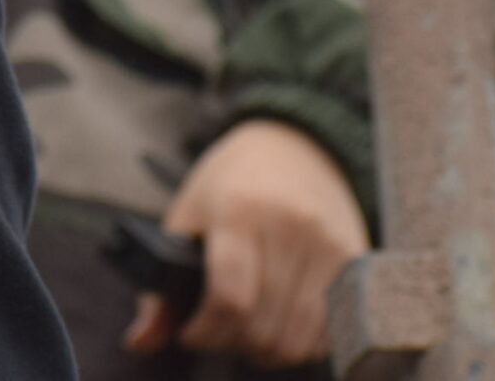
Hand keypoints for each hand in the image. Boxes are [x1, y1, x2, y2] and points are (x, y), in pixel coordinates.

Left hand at [123, 118, 367, 367]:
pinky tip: (281, 325)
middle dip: (231, 343)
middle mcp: (291, 228)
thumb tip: (138, 341)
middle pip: (262, 326)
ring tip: (246, 333)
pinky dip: (303, 344)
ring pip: (298, 338)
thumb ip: (160, 286)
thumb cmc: (231, 182)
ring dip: (266, 350)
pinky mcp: (355, 261)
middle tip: (215, 332)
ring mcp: (328, 245)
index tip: (190, 333)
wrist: (294, 145)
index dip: (205, 332)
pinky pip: (331, 331)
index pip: (228, 298)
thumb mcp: (186, 217)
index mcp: (240, 212)